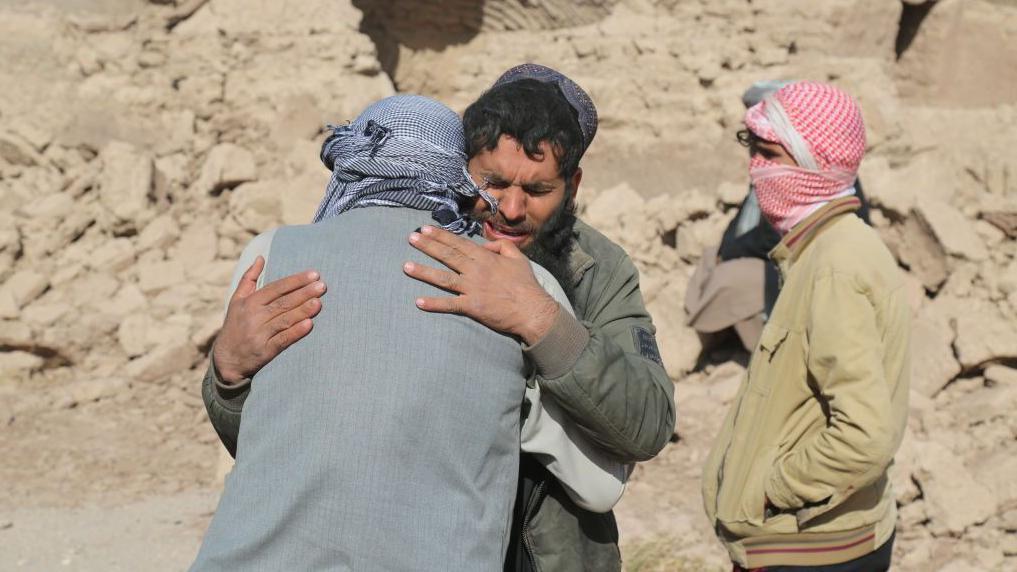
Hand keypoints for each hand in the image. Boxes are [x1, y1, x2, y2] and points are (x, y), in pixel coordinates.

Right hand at [213, 256, 325, 384]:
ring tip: (319, 302)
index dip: (295, 281)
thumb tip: (260, 258)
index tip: (313, 274)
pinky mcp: (265, 351)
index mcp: (249, 302)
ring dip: (302, 311)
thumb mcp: (236, 301)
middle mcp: (254, 317)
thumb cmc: (235, 326)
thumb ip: (248, 279)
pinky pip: (283, 340)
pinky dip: (295, 332)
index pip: (276, 288)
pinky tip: (309, 325)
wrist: (226, 360)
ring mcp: (260, 334)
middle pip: (283, 302)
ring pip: (284, 320)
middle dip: (304, 293)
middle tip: (322, 286)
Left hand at [404, 226, 559, 344]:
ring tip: (406, 266)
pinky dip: (434, 304)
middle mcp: (475, 270)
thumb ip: (501, 246)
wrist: (532, 310)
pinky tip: (419, 302)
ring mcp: (472, 289)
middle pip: (447, 256)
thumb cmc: (526, 284)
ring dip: (423, 272)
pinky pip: (450, 304)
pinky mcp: (472, 306)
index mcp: (485, 257)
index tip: (426, 229)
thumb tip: (485, 246)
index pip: (458, 243)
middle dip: (428, 246)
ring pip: (443, 278)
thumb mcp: (518, 257)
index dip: (441, 236)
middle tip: (411, 238)